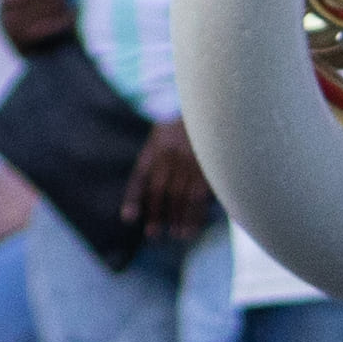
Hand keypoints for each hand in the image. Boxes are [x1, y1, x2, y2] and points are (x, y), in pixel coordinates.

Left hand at [123, 115, 216, 244]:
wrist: (214, 106)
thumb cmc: (188, 122)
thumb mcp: (166, 130)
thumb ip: (157, 153)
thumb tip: (149, 187)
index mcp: (156, 144)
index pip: (140, 175)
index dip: (134, 197)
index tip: (128, 218)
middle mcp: (171, 153)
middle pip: (159, 189)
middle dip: (156, 213)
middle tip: (153, 235)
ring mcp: (190, 160)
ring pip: (180, 195)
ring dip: (178, 218)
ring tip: (176, 235)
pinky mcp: (209, 167)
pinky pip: (199, 195)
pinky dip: (195, 215)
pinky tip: (193, 228)